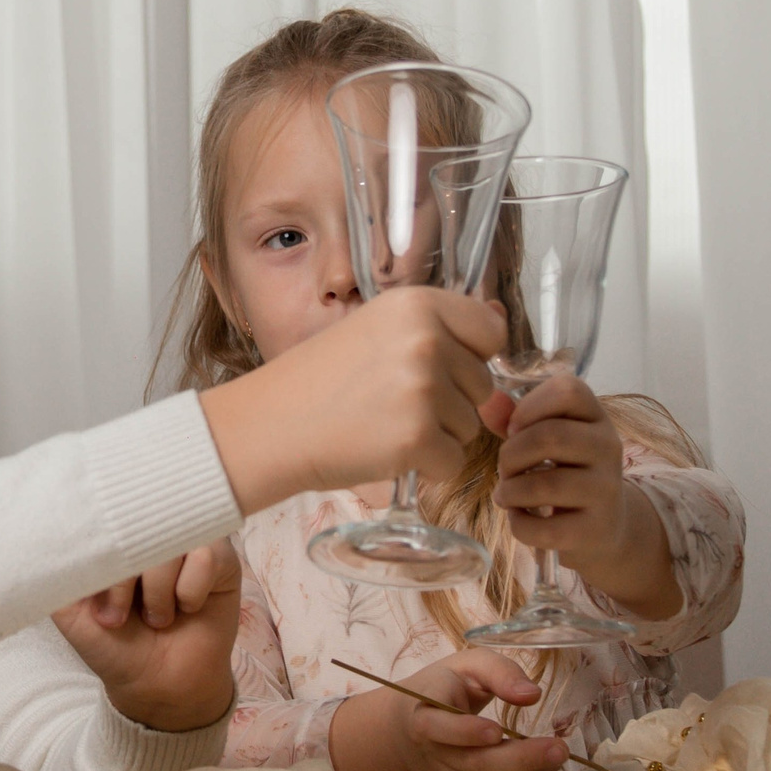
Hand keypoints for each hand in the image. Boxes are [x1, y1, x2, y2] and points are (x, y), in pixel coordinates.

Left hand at [51, 541, 240, 732]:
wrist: (157, 686)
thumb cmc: (115, 646)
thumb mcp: (71, 613)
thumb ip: (58, 574)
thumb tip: (41, 534)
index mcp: (115, 538)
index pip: (105, 514)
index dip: (100, 556)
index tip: (97, 602)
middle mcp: (151, 533)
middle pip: (138, 525)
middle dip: (123, 579)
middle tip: (116, 618)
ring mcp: (188, 542)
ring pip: (172, 542)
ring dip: (158, 591)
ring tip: (156, 619)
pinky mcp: (221, 559)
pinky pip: (206, 556)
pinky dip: (190, 591)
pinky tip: (187, 608)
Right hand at [197, 288, 505, 515]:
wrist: (270, 425)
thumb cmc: (318, 382)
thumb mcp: (375, 330)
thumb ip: (435, 331)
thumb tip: (500, 326)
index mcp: (417, 304)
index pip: (491, 330)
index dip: (471, 356)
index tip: (439, 369)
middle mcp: (426, 339)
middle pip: (482, 384)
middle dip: (449, 402)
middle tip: (391, 402)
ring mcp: (423, 389)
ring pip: (470, 426)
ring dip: (436, 435)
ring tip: (381, 424)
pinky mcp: (417, 437)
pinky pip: (452, 461)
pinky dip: (424, 466)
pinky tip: (382, 450)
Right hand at [326, 650, 564, 770]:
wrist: (406, 727)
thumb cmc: (443, 687)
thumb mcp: (467, 666)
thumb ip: (499, 672)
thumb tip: (532, 694)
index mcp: (424, 712)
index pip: (435, 727)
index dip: (464, 732)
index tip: (496, 730)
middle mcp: (432, 749)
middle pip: (472, 761)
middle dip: (517, 758)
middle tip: (558, 747)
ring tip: (558, 757)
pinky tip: (545, 770)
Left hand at [481, 379, 679, 618]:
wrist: (605, 525)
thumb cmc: (565, 472)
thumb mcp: (548, 439)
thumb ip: (514, 418)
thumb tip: (486, 403)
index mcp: (596, 416)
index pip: (568, 390)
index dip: (529, 406)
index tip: (513, 429)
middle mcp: (609, 447)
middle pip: (549, 436)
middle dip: (510, 455)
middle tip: (505, 469)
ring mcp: (606, 490)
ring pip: (544, 485)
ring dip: (510, 492)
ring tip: (506, 495)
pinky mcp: (596, 529)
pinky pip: (545, 529)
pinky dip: (519, 524)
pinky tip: (520, 518)